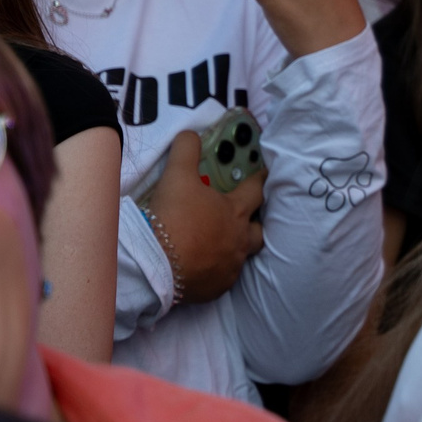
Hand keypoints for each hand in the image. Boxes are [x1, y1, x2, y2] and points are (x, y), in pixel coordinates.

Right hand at [143, 130, 266, 305]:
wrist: (157, 263)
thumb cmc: (172, 216)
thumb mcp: (176, 176)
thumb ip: (186, 151)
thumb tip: (190, 134)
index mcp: (234, 212)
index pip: (255, 190)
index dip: (259, 179)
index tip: (264, 174)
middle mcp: (239, 240)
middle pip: (258, 230)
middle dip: (254, 222)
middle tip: (246, 217)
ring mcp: (230, 266)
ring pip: (243, 256)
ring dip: (237, 248)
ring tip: (225, 244)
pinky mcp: (217, 288)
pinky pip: (224, 278)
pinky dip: (218, 271)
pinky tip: (207, 268)